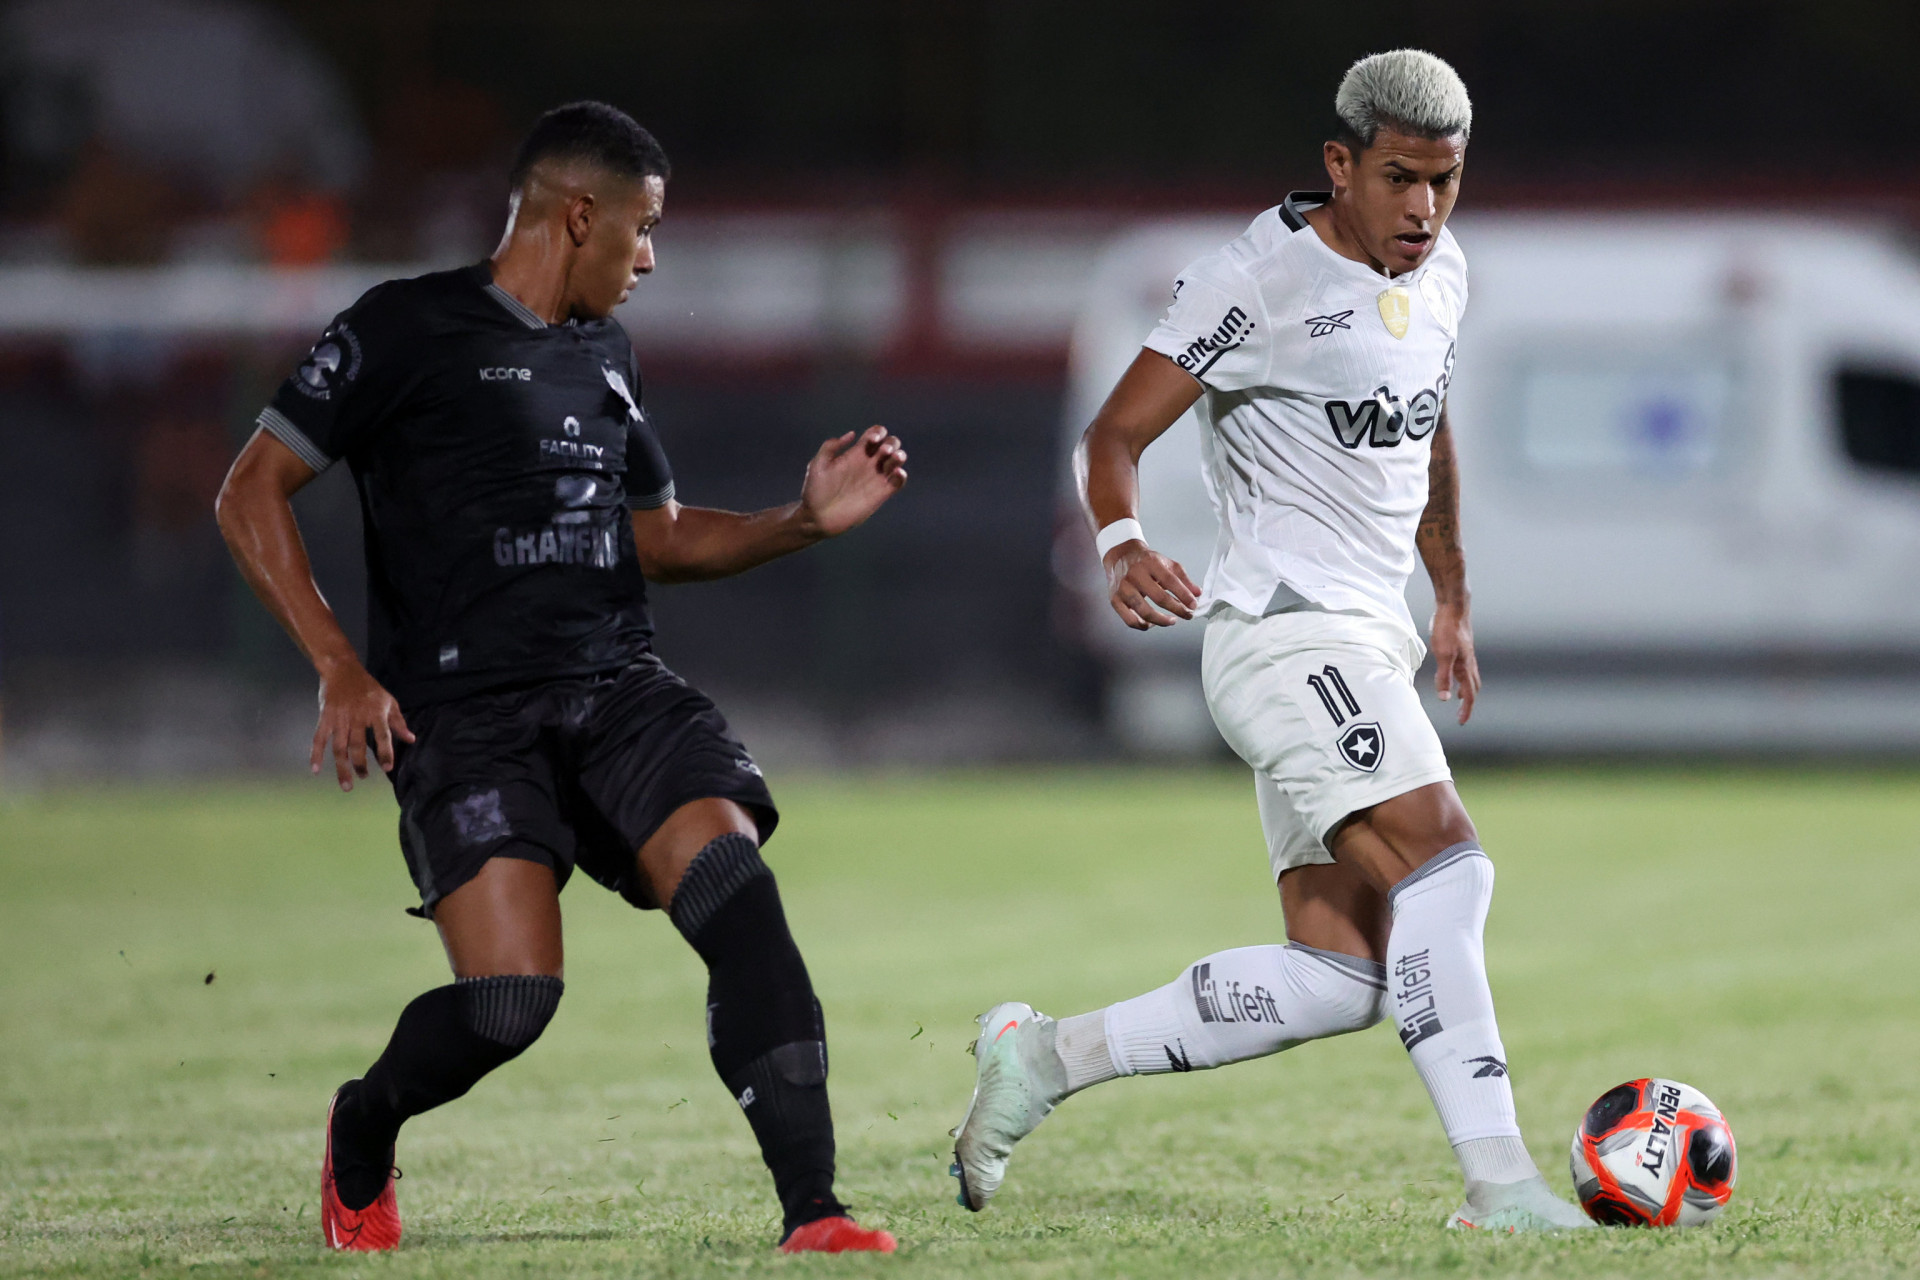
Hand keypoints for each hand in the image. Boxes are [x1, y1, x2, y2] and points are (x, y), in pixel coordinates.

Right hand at [312, 660, 414, 790]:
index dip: (385, 752)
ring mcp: (339, 719)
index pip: (382, 735)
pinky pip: (319, 739)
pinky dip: (316, 755)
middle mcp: (357, 718)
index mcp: (375, 713)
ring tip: (347, 785)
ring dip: (342, 768)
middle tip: (364, 778)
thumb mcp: (388, 701)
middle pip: (358, 746)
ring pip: (339, 748)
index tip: (387, 768)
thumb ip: (398, 722)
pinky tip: (316, 770)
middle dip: (360, 765)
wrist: (342, 669)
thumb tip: (411, 740)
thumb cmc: (368, 687)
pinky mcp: (325, 718)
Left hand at [799, 425, 907, 537]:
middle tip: (882, 452)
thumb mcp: (818, 464)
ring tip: (894, 458)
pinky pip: (898, 482)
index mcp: (855, 453)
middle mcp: (868, 464)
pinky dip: (902, 475)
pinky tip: (896, 474)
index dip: (878, 432)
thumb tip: (852, 434)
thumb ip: (831, 446)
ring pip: (897, 461)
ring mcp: (875, 479)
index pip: (875, 435)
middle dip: (891, 443)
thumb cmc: (814, 491)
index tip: (872, 440)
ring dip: (900, 455)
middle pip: (890, 444)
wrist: (817, 518)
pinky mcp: (881, 495)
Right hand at [1105, 541, 1198, 629]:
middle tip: (1187, 615)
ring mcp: (1123, 588)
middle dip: (1177, 609)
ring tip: (1172, 621)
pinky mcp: (1115, 599)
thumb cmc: (1146, 562)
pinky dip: (1143, 625)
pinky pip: (1130, 620)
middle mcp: (1135, 574)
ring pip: (1144, 611)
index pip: (1170, 580)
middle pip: (1159, 597)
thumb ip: (1183, 579)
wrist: (1121, 556)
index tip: (1193, 605)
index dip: (1184, 595)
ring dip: (1161, 620)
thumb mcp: (1167, 564)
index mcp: (1150, 562)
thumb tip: (1197, 594)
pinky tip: (1152, 623)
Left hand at [1429, 599, 1480, 724]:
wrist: (1453, 607)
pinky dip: (1460, 676)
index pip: (1469, 695)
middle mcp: (1469, 663)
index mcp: (1465, 667)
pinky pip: (1464, 667)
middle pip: (1473, 688)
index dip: (1466, 709)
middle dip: (1468, 702)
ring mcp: (1466, 654)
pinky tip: (1451, 672)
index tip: (1462, 721)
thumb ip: (1443, 677)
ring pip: (1469, 677)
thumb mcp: (1442, 655)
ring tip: (1457, 697)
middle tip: (1462, 714)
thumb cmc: (1448, 629)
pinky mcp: (1461, 646)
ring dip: (1465, 689)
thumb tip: (1444, 698)